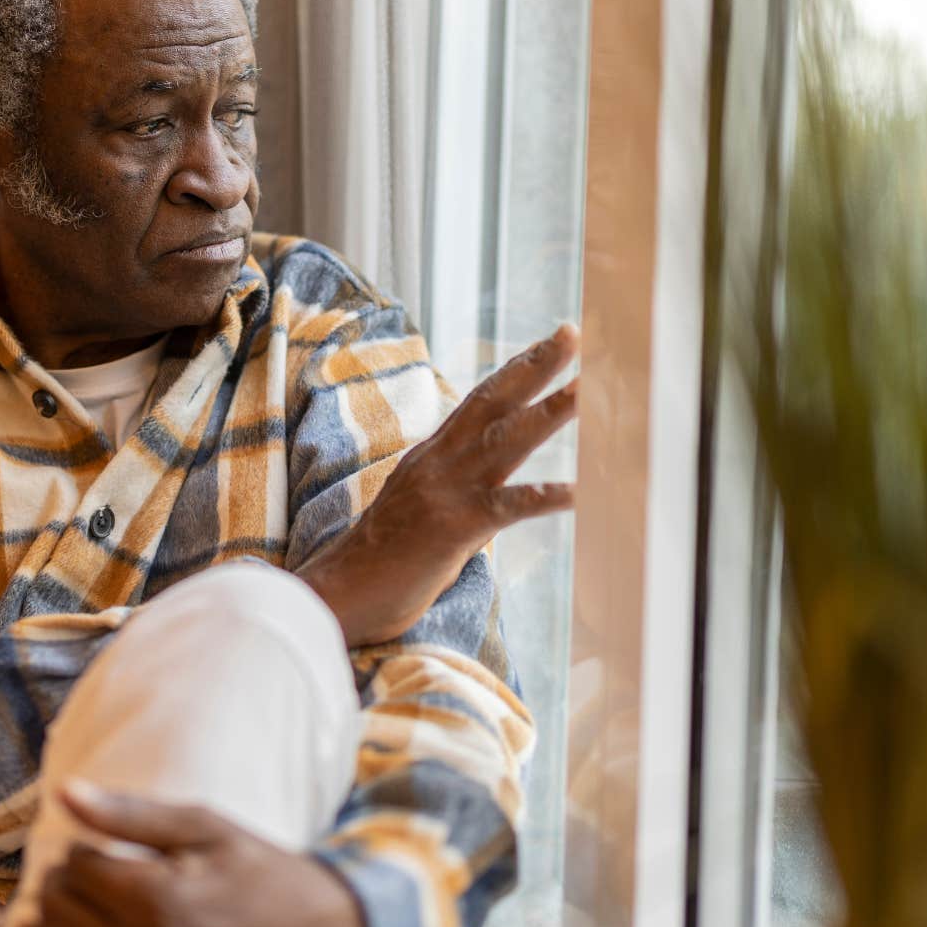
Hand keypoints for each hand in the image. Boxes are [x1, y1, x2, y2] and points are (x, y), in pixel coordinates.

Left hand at [21, 781, 365, 926]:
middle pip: (54, 909)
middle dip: (63, 884)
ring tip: (88, 905)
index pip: (72, 866)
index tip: (106, 848)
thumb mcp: (204, 829)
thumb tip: (65, 793)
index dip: (81, 849)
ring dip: (57, 922)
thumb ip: (130, 814)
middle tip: (94, 873)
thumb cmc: (258, 874)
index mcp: (154, 899)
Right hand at [296, 324, 578, 645]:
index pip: (478, 402)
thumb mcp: (414, 509)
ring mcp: (445, 491)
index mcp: (430, 457)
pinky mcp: (453, 527)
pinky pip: (510, 507)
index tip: (548, 344)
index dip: (514, 370)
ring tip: (590, 390)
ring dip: (551, 412)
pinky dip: (548, 496)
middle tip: (572, 332)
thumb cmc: (376, 564)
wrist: (337, 595)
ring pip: (507, 440)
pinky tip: (585, 492)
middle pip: (493, 401)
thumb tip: (476, 483)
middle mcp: (438, 463)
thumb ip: (444, 486)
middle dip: (535, 365)